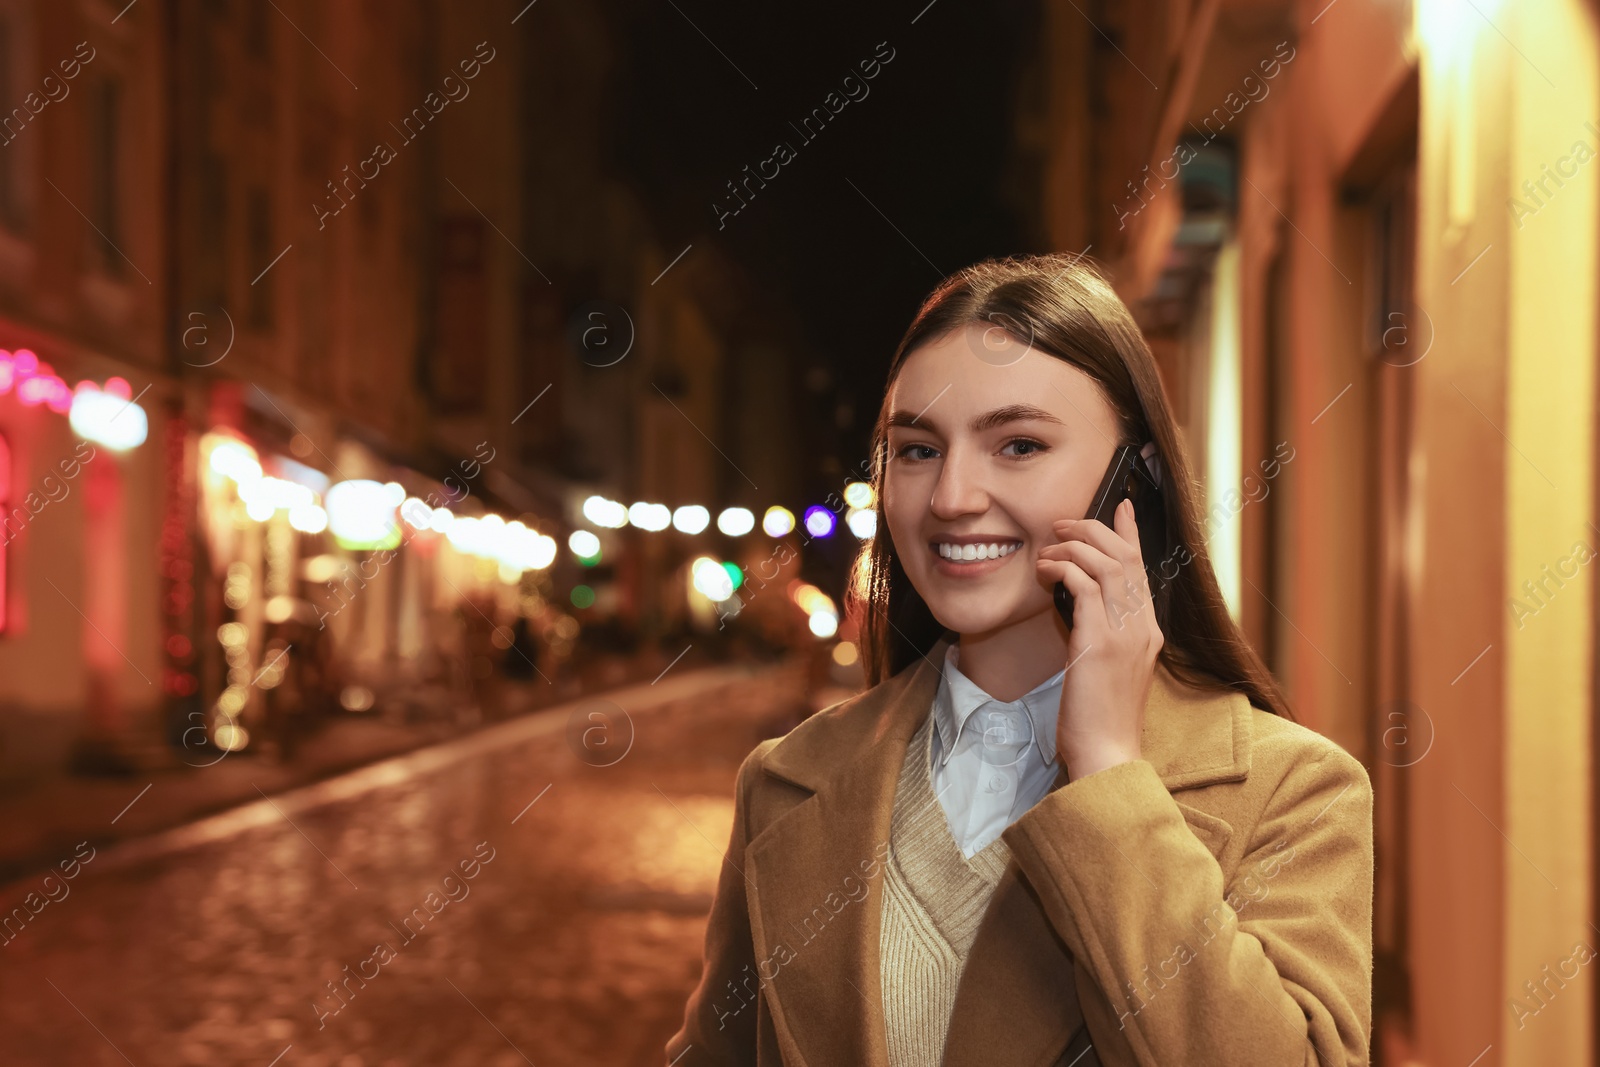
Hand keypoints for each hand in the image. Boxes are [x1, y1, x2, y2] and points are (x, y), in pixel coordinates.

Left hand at [1034, 497, 1164, 780]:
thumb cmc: (1100, 720)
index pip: (1142, 569)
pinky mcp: (1099, 643)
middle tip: (1064, 523)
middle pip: (1126, 557)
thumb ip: (1101, 636)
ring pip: (1106, 563)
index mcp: (1149, 633)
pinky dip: (1064, 569)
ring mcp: (1125, 634)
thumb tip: (1078, 608)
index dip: (1129, 533)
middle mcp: (1143, 628)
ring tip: (1049, 547)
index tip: (1121, 507)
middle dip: (1094, 529)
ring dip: (1074, 547)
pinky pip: (1083, 585)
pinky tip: (1046, 571)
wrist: (1107, 755)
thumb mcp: (1107, 670)